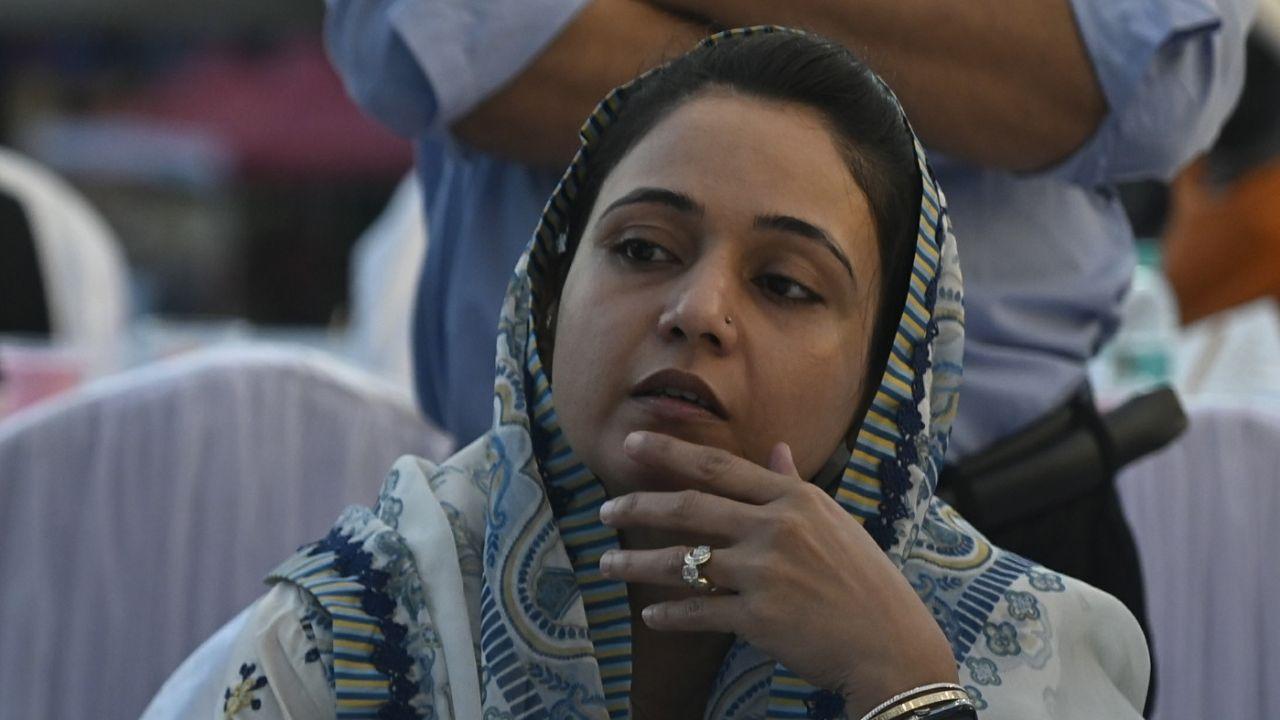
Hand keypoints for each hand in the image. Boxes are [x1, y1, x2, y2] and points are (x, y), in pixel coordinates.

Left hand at [597, 431, 957, 715]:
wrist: (890, 644)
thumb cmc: (866, 581)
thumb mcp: (835, 522)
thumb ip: (795, 486)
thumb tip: (776, 448)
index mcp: (794, 499)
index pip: (718, 467)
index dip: (669, 453)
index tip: (632, 444)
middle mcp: (776, 528)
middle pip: (690, 507)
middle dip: (638, 506)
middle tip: (603, 510)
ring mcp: (765, 573)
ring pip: (683, 561)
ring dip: (636, 563)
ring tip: (606, 563)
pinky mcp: (758, 618)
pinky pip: (698, 612)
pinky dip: (670, 615)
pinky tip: (651, 616)